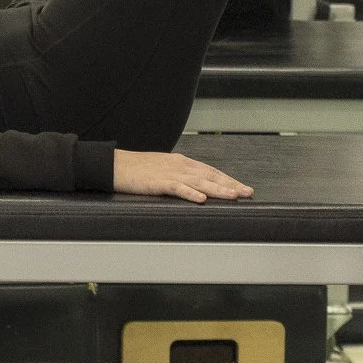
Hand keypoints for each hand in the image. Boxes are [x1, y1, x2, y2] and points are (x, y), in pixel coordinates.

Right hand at [113, 149, 254, 202]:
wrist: (115, 166)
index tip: (242, 188)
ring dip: (218, 189)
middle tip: (247, 193)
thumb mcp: (163, 169)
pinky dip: (190, 193)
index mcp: (182, 162)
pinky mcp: (158, 182)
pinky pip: (178, 188)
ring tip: (233, 196)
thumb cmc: (137, 170)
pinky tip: (201, 199)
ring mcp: (169, 173)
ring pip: (199, 182)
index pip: (211, 171)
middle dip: (230, 184)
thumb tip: (195, 187)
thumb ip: (179, 176)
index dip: (228, 180)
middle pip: (210, 175)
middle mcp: (180, 165)